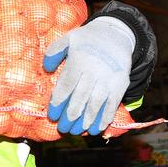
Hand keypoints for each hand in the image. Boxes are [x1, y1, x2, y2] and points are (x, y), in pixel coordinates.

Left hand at [42, 16, 134, 134]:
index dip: (58, 103)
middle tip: (63, 128)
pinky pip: (112, 104)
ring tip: (77, 131)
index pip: (66, 86)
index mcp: (79, 61)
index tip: (53, 116)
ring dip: (86, 121)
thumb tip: (46, 68)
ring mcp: (109, 79)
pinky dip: (104, 118)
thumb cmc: (87, 40)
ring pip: (96, 104)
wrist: (116, 35)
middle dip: (70, 116)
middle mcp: (94, 71)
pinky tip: (96, 128)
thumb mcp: (68, 39)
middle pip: (80, 98)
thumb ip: (54, 51)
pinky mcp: (120, 84)